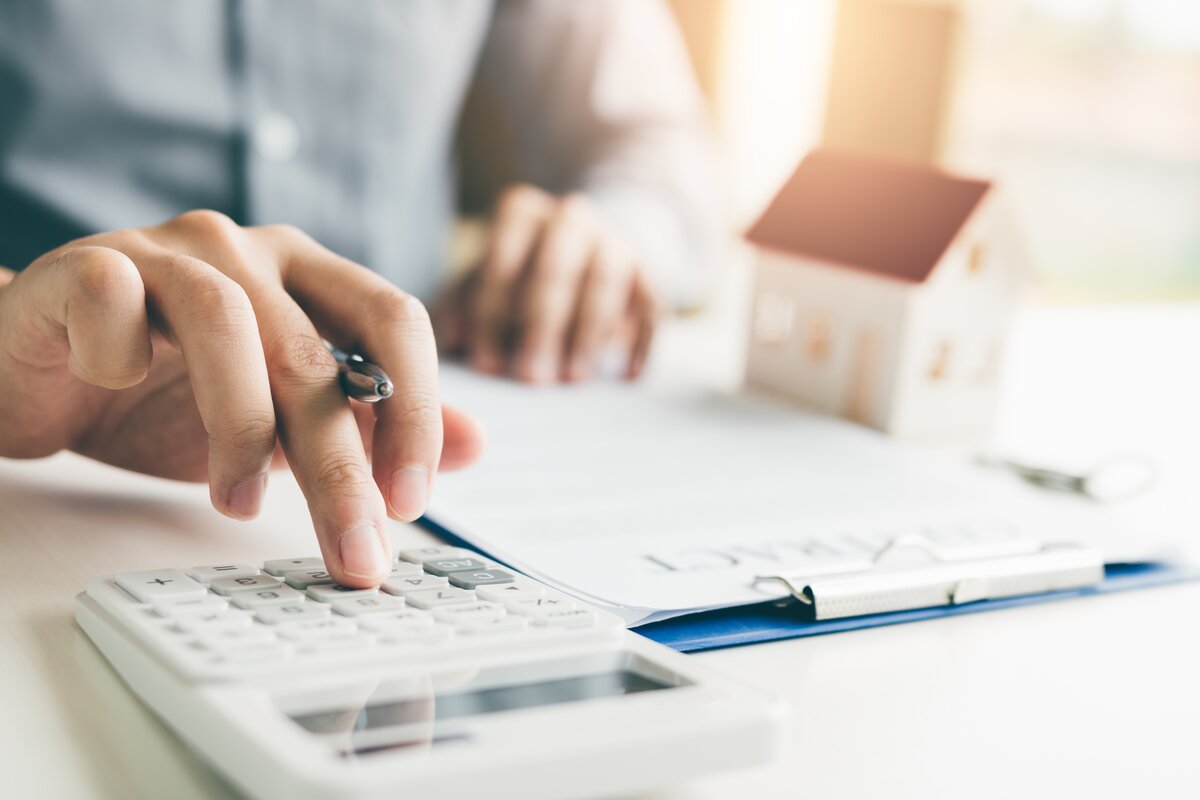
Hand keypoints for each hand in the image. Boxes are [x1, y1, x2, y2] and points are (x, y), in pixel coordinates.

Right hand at [0, 211, 484, 586]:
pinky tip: (116, 390)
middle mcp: (247, 250)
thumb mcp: (286, 420)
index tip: (412, 503)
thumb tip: (474, 444)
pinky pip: (114, 299)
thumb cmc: (168, 394)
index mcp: (308, 274)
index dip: (414, 409)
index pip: (393, 320)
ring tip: (239, 504)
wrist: (44, 373)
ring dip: (239, 428)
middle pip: (314, 350)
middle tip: (354, 552)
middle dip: (339, 466)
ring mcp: (165, 251)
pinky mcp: (85, 264)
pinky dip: (121, 356)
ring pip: (227, 324)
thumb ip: (372, 424)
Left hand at [434, 185, 659, 382]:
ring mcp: (615, 242)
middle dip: (542, 327)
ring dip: (589, 333)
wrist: (587, 249)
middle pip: (556, 269)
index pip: (503, 259)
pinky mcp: (649, 274)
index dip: (492, 314)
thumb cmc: (520, 275)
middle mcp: (570, 218)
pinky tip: (628, 377)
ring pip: (605, 281)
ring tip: (573, 379)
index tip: (487, 366)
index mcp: (521, 214)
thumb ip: (461, 306)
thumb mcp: (485, 281)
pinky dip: (642, 342)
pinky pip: (652, 305)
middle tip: (532, 379)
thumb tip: (451, 341)